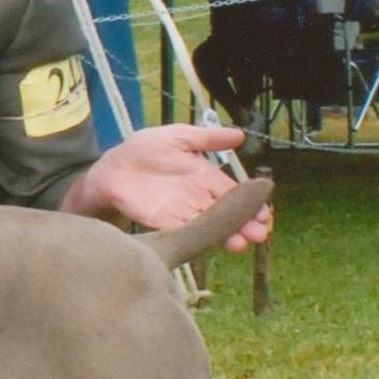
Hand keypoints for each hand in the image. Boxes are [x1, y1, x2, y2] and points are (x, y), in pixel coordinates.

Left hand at [61, 123, 272, 252]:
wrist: (113, 167)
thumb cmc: (144, 149)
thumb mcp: (179, 137)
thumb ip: (208, 138)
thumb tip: (241, 134)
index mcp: (206, 177)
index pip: (234, 193)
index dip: (250, 203)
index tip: (265, 213)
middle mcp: (198, 198)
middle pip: (227, 213)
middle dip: (245, 224)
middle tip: (261, 234)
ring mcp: (182, 212)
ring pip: (210, 226)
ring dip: (227, 236)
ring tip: (242, 244)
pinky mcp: (164, 223)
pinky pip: (186, 232)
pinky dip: (200, 239)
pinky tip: (213, 244)